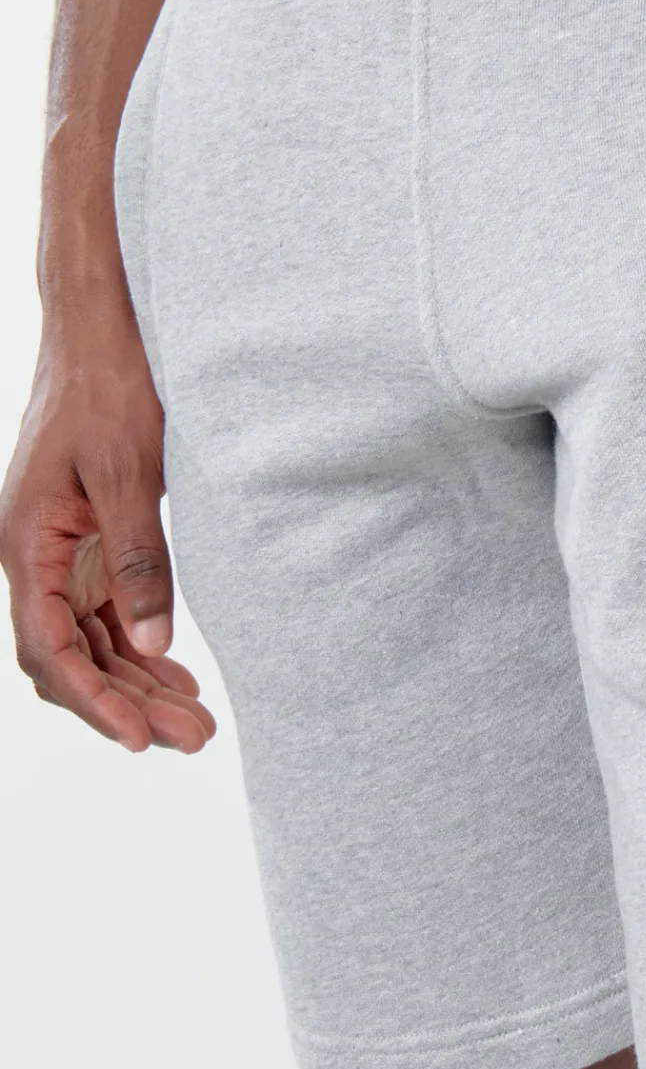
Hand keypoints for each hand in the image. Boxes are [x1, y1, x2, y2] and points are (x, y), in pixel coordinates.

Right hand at [0, 316, 214, 752]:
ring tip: (196, 721)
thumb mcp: (129, 473)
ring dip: (137, 683)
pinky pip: (105, 613)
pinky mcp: (88, 542)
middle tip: (196, 738)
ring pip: (90, 642)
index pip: (50, 650)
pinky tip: (177, 675)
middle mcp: (35, 557)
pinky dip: (139, 648)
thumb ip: (139, 560)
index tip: (140, 741)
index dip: (94, 701)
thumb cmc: (109, 387)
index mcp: (27, 543)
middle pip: (71, 658)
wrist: (101, 328)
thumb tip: (150, 646)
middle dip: (128, 704)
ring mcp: (60, 553)